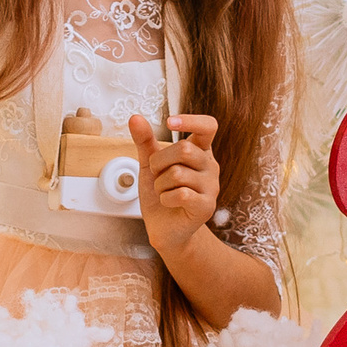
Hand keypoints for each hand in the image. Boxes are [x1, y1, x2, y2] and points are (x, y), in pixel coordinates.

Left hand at [129, 112, 222, 258]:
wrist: (164, 228)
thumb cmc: (161, 194)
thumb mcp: (150, 164)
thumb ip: (144, 141)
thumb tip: (135, 118)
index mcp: (200, 151)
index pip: (208, 126)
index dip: (191, 120)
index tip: (169, 122)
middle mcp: (210, 166)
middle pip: (185, 149)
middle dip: (159, 162)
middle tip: (157, 175)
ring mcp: (212, 187)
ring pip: (178, 173)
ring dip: (160, 184)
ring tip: (163, 192)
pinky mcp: (207, 206)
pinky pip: (181, 194)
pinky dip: (165, 199)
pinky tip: (167, 203)